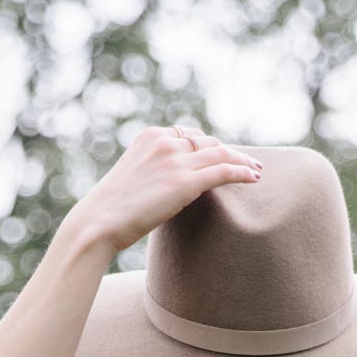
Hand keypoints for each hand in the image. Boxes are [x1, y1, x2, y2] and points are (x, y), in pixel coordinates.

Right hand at [70, 125, 263, 255]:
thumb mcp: (132, 178)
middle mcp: (165, 142)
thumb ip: (152, 171)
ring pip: (221, 153)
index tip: (223, 154)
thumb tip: (167, 183)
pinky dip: (242, 172)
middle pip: (208, 142)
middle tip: (248, 162)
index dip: (210, 146)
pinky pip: (223, 171)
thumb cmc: (111, 210)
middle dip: (230, 151)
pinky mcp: (185, 182)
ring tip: (257, 170)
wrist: (100, 221)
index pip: (189, 135)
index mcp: (150, 137)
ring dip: (243, 161)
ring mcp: (175, 160)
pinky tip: (255, 178)